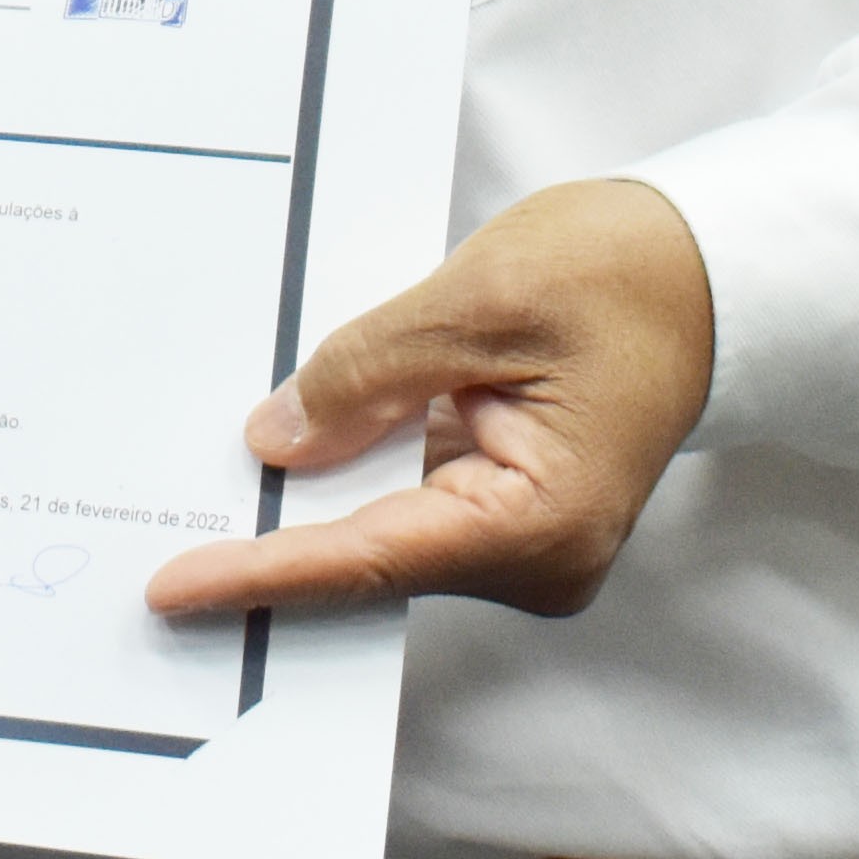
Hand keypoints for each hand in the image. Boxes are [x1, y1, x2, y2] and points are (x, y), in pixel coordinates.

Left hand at [142, 177, 717, 623]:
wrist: (709, 269)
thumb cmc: (621, 273)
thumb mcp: (481, 297)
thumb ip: (370, 372)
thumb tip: (276, 441)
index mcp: (541, 524)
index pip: (372, 558)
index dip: (265, 571)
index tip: (176, 589)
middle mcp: (536, 561)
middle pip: (371, 561)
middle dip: (269, 545)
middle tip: (150, 543)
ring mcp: (523, 544)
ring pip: (383, 535)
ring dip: (304, 509)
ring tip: (195, 497)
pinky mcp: (506, 510)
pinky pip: (406, 506)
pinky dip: (346, 482)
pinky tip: (279, 463)